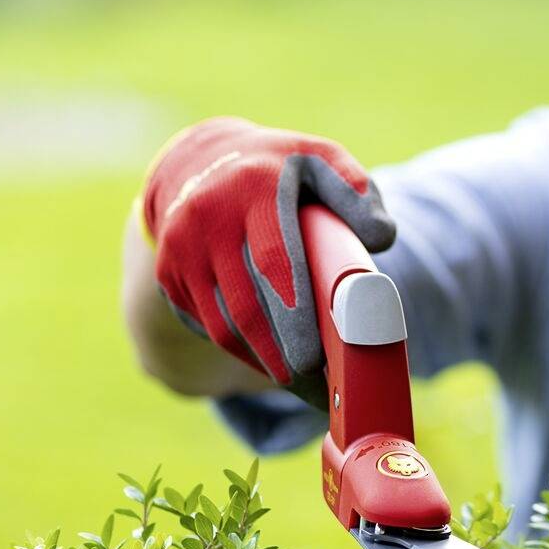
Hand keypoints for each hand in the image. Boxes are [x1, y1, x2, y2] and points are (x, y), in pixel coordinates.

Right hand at [140, 116, 396, 385]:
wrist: (200, 161)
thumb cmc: (278, 167)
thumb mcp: (321, 159)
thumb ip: (356, 190)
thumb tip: (379, 239)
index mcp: (254, 187)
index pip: (274, 261)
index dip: (296, 315)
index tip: (319, 356)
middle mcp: (208, 218)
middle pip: (246, 306)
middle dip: (282, 356)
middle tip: (317, 389)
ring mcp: (181, 248)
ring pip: (222, 325)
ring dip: (261, 362)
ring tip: (301, 385)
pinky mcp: (168, 273)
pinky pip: (205, 325)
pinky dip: (240, 349)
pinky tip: (270, 361)